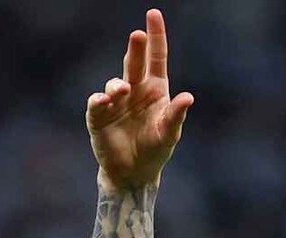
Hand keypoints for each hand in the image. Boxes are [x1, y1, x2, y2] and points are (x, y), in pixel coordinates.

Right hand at [86, 9, 192, 190]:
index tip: (153, 14)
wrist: (134, 173)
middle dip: (135, 49)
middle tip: (137, 35)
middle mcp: (135, 90)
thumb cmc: (155, 150)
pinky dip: (100, 100)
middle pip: (134, 64)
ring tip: (123, 90)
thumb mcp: (169, 133)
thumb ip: (176, 115)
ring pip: (115, 83)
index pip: (156, 57)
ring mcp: (115, 102)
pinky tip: (105, 100)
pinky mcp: (98, 117)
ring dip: (118, 84)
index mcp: (155, 90)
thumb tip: (188, 97)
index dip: (156, 36)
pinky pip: (97, 103)